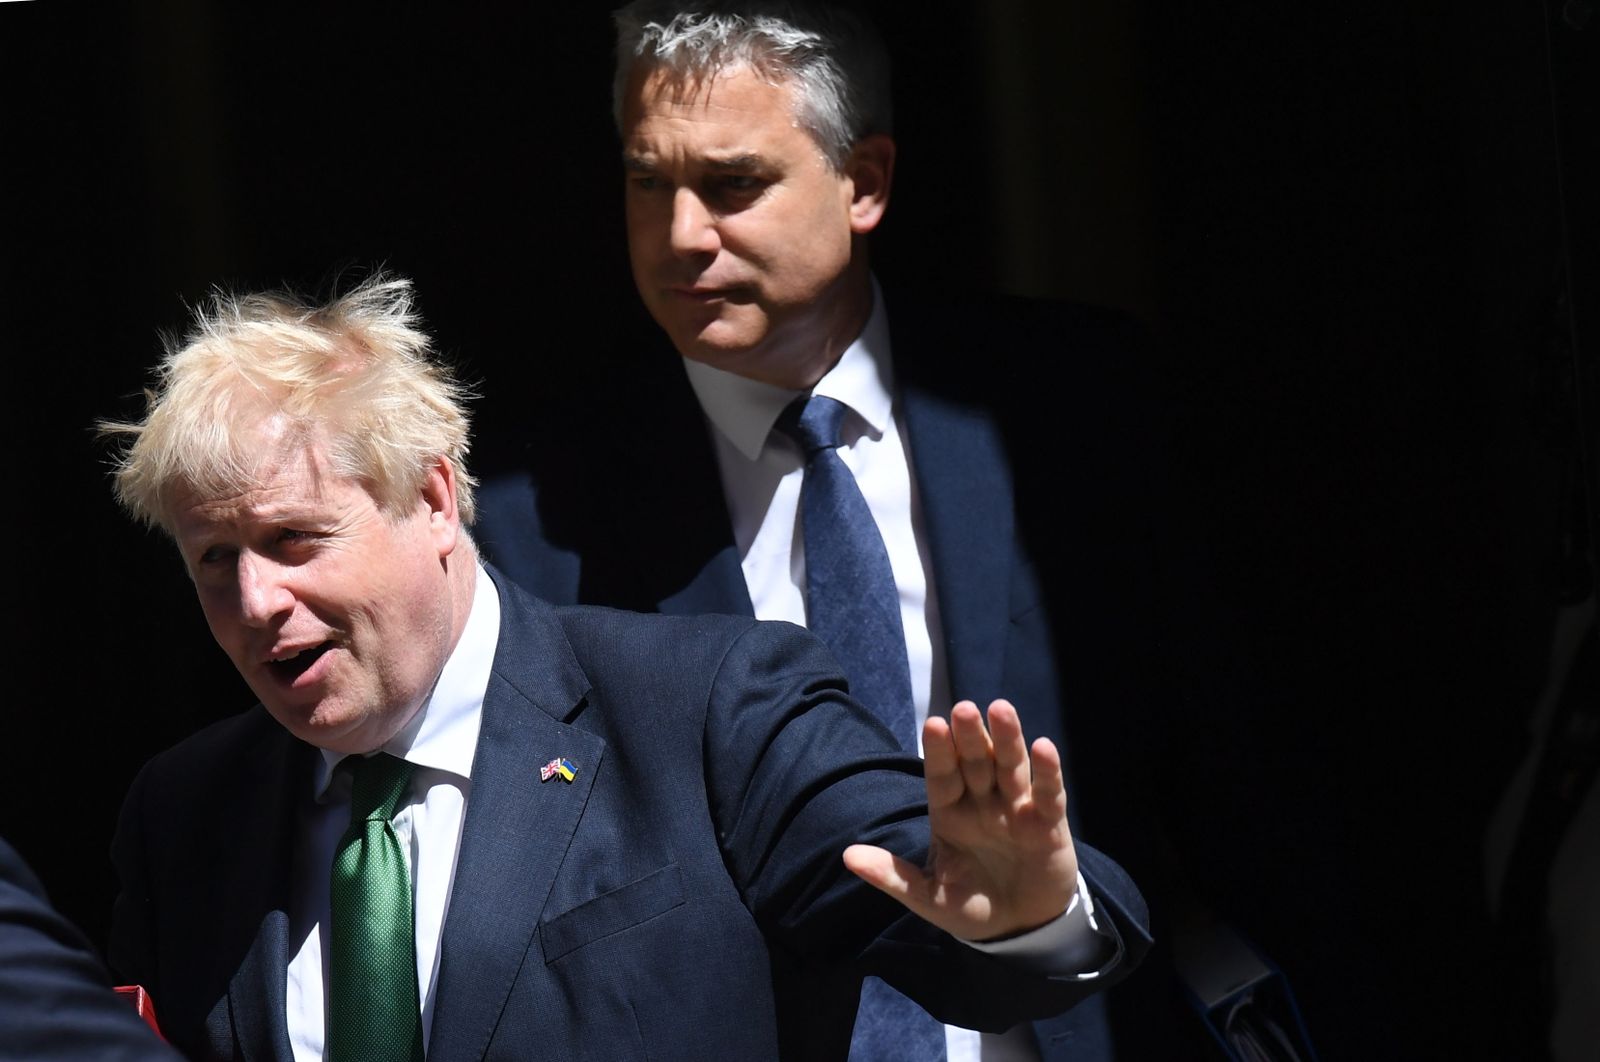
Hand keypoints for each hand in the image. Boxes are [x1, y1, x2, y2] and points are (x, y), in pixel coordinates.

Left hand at [844, 699, 1078, 940]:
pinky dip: (1047, 772)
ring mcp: (1016, 809)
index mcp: (950, 812)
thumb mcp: (928, 896)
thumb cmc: (969, 906)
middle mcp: (982, 802)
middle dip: (970, 736)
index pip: (942, 776)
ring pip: (1010, 767)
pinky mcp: (1049, 823)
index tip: (933, 724)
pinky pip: (1048, 794)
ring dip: (1007, 739)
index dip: (939, 751)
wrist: (1018, 930)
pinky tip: (1044, 747)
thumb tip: (847, 856)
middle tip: (963, 708)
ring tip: (1000, 708)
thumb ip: (893, 876)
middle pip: (975, 762)